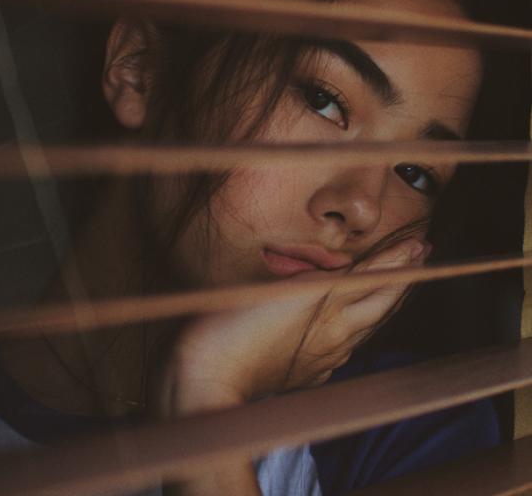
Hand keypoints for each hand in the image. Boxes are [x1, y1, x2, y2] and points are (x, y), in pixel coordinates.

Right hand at [151, 237, 427, 417]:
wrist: (207, 383)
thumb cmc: (241, 332)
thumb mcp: (292, 293)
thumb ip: (333, 281)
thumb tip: (372, 271)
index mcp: (334, 318)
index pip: (380, 284)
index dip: (402, 262)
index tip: (420, 244)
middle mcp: (335, 341)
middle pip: (379, 308)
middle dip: (401, 282)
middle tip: (417, 258)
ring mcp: (319, 359)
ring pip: (361, 327)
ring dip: (380, 302)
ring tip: (390, 284)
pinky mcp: (300, 371)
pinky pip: (339, 347)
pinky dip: (353, 327)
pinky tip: (347, 328)